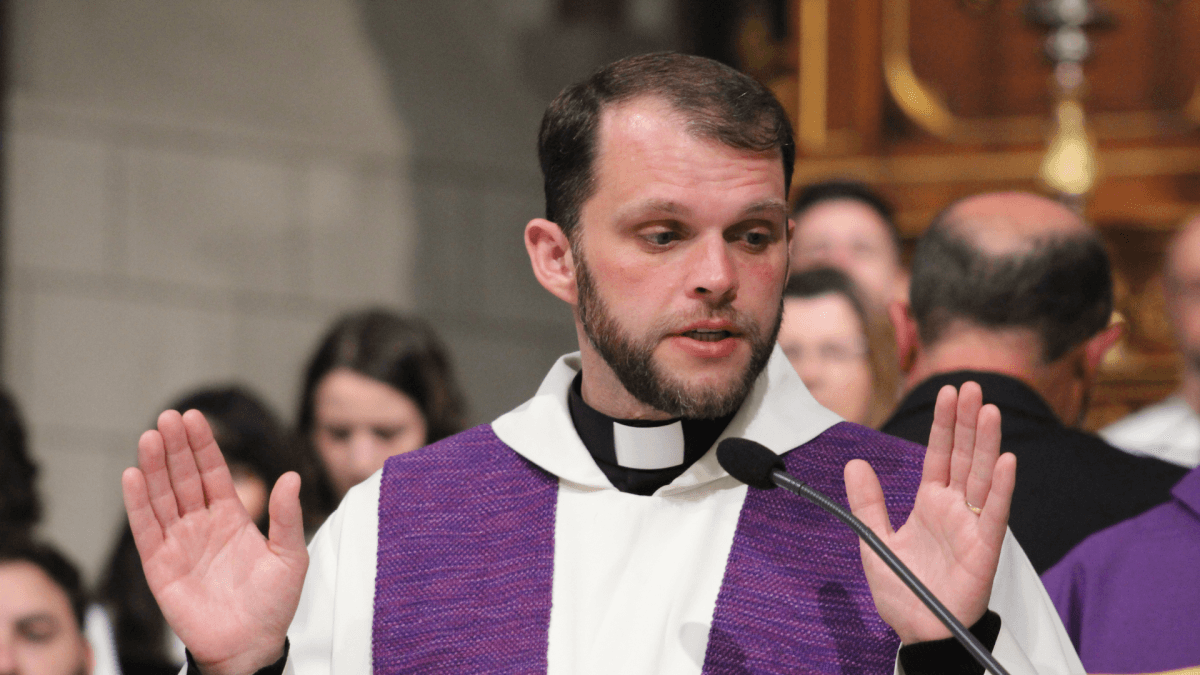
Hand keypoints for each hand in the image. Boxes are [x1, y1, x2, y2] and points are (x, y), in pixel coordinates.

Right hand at [121, 410, 308, 674]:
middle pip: (184, 478)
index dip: (204, 446)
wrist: (251, 645)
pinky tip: (133, 476)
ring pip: (162, 497)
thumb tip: (290, 477)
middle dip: (176, 448)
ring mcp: (179, 544)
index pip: (214, 473)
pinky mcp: (160, 566)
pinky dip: (137, 504)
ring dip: (154, 467)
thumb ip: (287, 517)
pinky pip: (146, 530)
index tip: (194, 417)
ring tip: (149, 437)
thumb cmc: (273, 604)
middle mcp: (202, 525)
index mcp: (232, 518)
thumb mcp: (291, 556)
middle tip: (168, 416)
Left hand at [845, 382, 1014, 643]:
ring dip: (986, 444)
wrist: (919, 631)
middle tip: (971, 385)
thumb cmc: (904, 590)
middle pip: (965, 456)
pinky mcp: (985, 549)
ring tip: (988, 410)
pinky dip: (1001, 487)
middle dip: (967, 421)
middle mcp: (955, 509)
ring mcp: (972, 527)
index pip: (940, 454)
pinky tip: (1006, 460)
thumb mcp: (875, 540)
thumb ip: (868, 503)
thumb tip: (855, 463)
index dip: (944, 424)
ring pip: (982, 476)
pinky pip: (994, 514)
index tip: (948, 392)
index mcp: (931, 503)